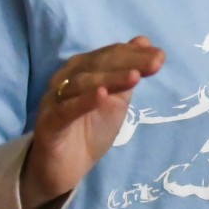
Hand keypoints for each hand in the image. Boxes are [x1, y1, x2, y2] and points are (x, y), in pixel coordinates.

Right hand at [20, 35, 163, 208]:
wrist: (65, 167)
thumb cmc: (90, 129)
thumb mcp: (116, 99)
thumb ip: (128, 71)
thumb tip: (144, 42)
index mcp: (82, 69)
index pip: (109, 55)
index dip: (134, 54)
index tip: (160, 56)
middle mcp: (65, 79)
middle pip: (96, 64)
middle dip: (127, 62)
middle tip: (155, 63)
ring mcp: (54, 100)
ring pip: (81, 83)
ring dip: (109, 78)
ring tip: (135, 77)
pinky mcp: (49, 123)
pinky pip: (66, 109)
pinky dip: (84, 101)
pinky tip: (102, 95)